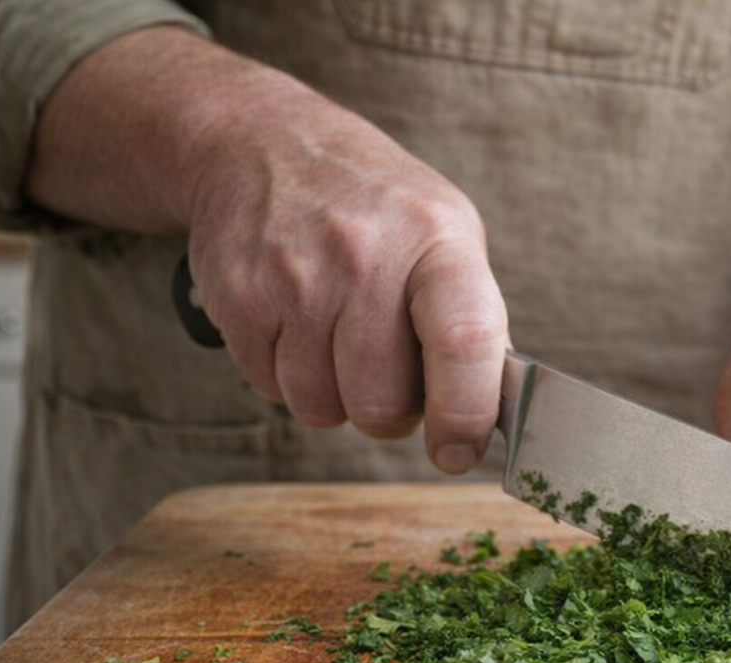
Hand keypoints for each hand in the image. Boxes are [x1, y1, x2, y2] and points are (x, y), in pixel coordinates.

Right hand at [184, 99, 507, 471]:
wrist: (263, 143)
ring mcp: (295, 276)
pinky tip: (297, 325)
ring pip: (322, 408)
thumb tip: (491, 414)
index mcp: (437, 241)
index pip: (464, 342)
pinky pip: (271, 390)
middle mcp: (365, 255)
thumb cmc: (377, 209)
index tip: (457, 451)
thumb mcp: (446, 238)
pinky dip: (288, 377)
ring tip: (339, 338)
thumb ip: (474, 325)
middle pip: (381, 403)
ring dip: (335, 396)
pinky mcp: (239, 296)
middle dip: (389, 411)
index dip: (465, 415)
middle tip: (387, 371)